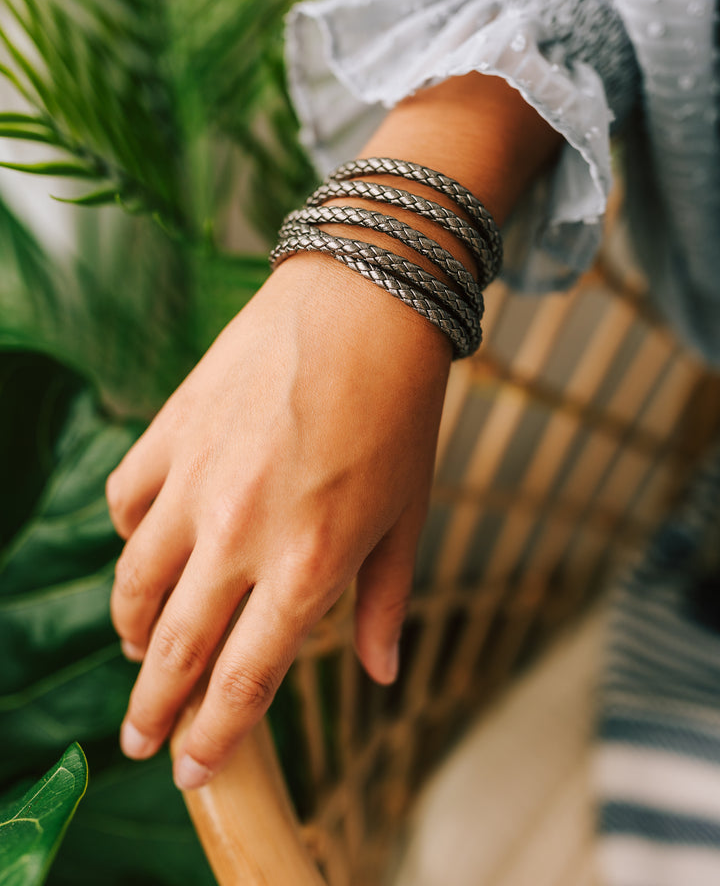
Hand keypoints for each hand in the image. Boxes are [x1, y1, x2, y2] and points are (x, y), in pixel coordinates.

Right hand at [107, 252, 450, 790]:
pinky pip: (125, 503)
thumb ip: (386, 603)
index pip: (244, 679)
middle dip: (152, 708)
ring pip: (135, 583)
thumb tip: (381, 676)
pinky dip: (128, 538)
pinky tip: (146, 545)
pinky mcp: (170, 432)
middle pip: (178, 648)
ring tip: (141, 646)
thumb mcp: (406, 516)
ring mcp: (196, 481)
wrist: (363, 305)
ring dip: (133, 629)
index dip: (213, 736)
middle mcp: (240, 533)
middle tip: (137, 740)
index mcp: (308, 564)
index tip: (192, 769)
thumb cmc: (399, 413)